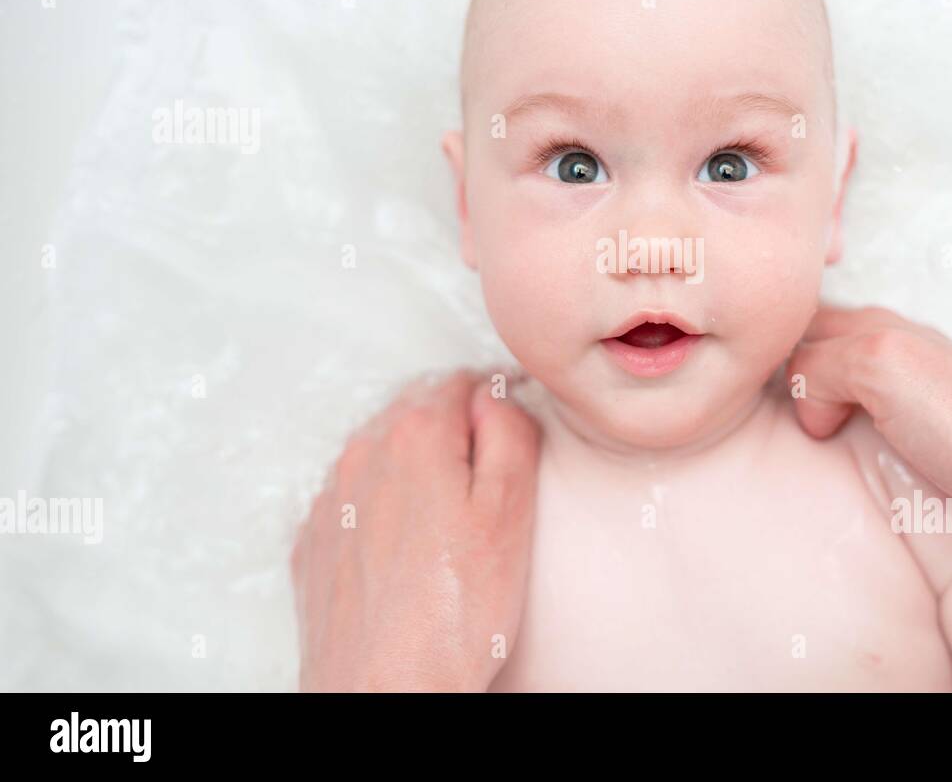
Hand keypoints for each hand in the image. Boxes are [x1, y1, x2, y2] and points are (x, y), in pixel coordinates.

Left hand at [291, 370, 539, 691]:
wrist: (384, 692)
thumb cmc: (453, 616)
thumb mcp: (511, 510)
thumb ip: (510, 431)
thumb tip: (497, 398)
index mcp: (416, 436)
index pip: (462, 382)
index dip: (496, 399)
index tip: (514, 424)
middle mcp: (362, 456)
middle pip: (417, 411)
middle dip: (454, 427)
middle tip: (491, 472)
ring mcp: (330, 500)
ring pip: (381, 453)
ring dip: (416, 465)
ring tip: (451, 515)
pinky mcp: (314, 541)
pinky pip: (353, 498)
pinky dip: (382, 505)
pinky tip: (411, 546)